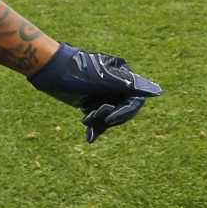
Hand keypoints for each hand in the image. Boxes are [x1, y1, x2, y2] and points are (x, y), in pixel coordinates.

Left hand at [28, 45, 163, 141]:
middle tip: (91, 116)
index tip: (110, 119)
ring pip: (110, 117)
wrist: (49, 71)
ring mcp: (104, 94)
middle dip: (109, 118)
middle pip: (123, 111)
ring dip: (100, 124)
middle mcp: (117, 85)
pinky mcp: (92, 101)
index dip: (125, 112)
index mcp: (123, 76)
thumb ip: (129, 85)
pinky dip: (95, 127)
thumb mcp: (103, 80)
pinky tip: (89, 136)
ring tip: (86, 123)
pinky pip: (99, 119)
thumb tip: (157, 91)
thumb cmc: (77, 71)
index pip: (135, 100)